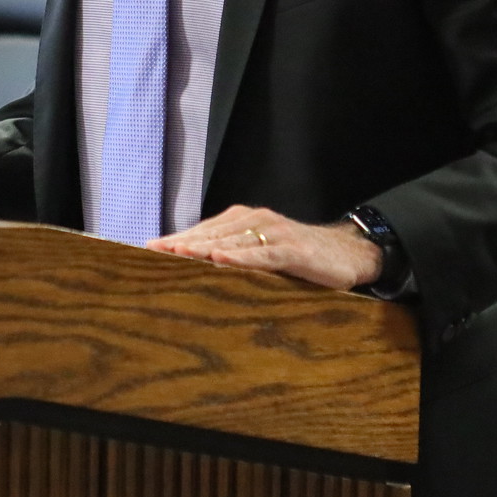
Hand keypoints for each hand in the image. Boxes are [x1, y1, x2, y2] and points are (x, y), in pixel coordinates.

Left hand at [149, 205, 381, 291]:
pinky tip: (221, 260)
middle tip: (152, 253)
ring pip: (231, 241)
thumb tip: (199, 275)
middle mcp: (255, 220)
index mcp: (244, 221)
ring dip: (202, 248)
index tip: (148, 249)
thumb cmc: (301, 258)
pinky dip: (241, 256)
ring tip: (176, 254)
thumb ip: (236, 260)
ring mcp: (274, 233)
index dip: (177, 240)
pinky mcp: (292, 249)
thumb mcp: (264, 257)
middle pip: (210, 234)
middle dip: (180, 244)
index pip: (203, 232)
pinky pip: (262, 253)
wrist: (349, 252)